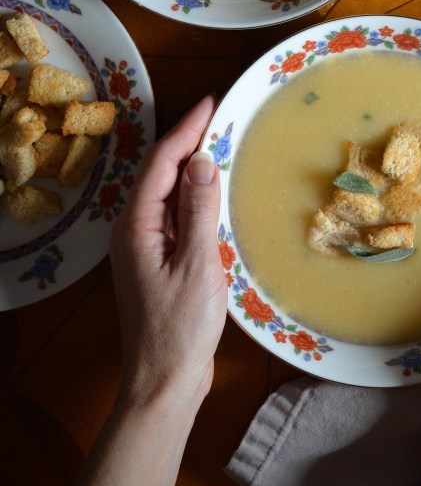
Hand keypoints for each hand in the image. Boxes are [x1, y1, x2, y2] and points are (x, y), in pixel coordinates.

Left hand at [109, 95, 225, 413]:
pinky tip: (214, 195)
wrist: (164, 382)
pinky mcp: (158, 264)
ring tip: (222, 145)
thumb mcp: (196, 265)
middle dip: (187, 142)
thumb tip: (201, 160)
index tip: (211, 103)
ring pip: (167, 195)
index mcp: (136, 226)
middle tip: (221, 118)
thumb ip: (198, 210)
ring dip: (192, 169)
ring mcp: (145, 249)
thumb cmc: (179, 329)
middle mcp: (134, 231)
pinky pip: (175, 217)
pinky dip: (194, 198)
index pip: (161, 163)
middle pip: (160, 174)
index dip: (186, 129)